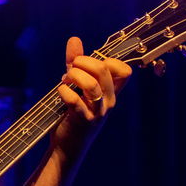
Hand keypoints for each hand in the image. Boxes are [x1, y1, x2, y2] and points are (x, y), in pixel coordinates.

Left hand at [52, 37, 132, 152]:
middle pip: (104, 70)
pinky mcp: (84, 121)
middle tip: (71, 68)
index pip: (125, 71)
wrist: (68, 146)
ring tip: (65, 79)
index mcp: (111, 92)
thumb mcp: (76, 85)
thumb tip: (74, 39)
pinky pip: (76, 101)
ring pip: (92, 85)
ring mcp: (98, 112)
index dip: (109, 60)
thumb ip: (75, 63)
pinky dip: (65, 92)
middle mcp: (108, 101)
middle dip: (83, 62)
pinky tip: (60, 91)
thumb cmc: (73, 112)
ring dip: (74, 76)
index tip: (92, 64)